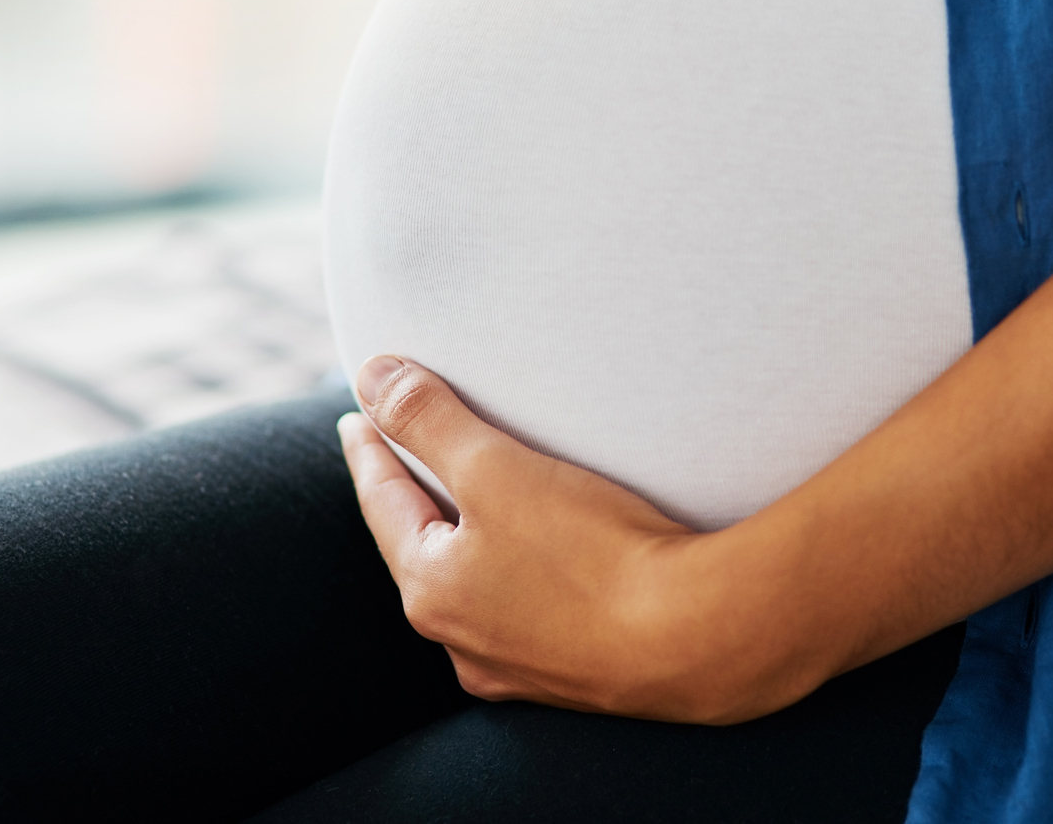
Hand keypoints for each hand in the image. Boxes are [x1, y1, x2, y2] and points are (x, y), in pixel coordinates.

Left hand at [340, 356, 813, 722]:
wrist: (695, 639)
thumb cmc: (592, 552)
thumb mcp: (496, 469)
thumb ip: (428, 420)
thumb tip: (370, 378)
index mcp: (431, 589)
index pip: (383, 502)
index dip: (370, 451)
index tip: (356, 418)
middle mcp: (462, 641)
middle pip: (424, 550)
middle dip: (416, 501)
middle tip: (407, 459)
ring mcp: (519, 667)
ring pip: (477, 590)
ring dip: (471, 547)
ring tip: (478, 512)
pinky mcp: (577, 675)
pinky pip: (531, 616)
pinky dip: (525, 582)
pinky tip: (546, 573)